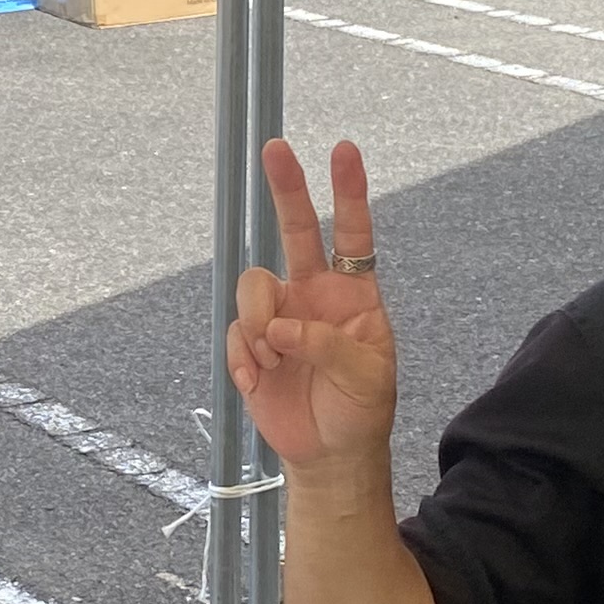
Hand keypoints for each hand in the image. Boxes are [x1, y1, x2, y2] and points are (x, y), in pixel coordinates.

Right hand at [227, 138, 397, 486]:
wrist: (330, 455)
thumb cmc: (361, 411)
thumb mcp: (367, 379)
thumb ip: (328, 345)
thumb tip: (282, 328)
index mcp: (354, 295)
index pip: (353, 235)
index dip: (349, 193)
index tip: (344, 151)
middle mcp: (315, 295)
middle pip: (296, 231)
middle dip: (287, 189)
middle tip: (276, 148)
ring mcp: (281, 317)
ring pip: (254, 287)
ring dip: (259, 324)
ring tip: (273, 362)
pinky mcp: (252, 345)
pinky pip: (236, 333)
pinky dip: (244, 359)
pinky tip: (259, 383)